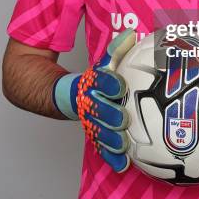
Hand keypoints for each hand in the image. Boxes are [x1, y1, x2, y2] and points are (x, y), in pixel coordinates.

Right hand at [52, 29, 134, 172]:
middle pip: (98, 109)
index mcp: (92, 83)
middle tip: (123, 118)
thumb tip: (132, 33)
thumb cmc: (96, 78)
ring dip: (110, 139)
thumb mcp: (104, 63)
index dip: (108, 84)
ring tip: (122, 144)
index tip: (119, 86)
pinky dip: (111, 157)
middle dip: (110, 114)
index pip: (99, 82)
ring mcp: (90, 121)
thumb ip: (117, 50)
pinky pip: (102, 148)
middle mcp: (90, 103)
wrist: (66, 96)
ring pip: (99, 131)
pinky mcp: (94, 135)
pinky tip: (123, 165)